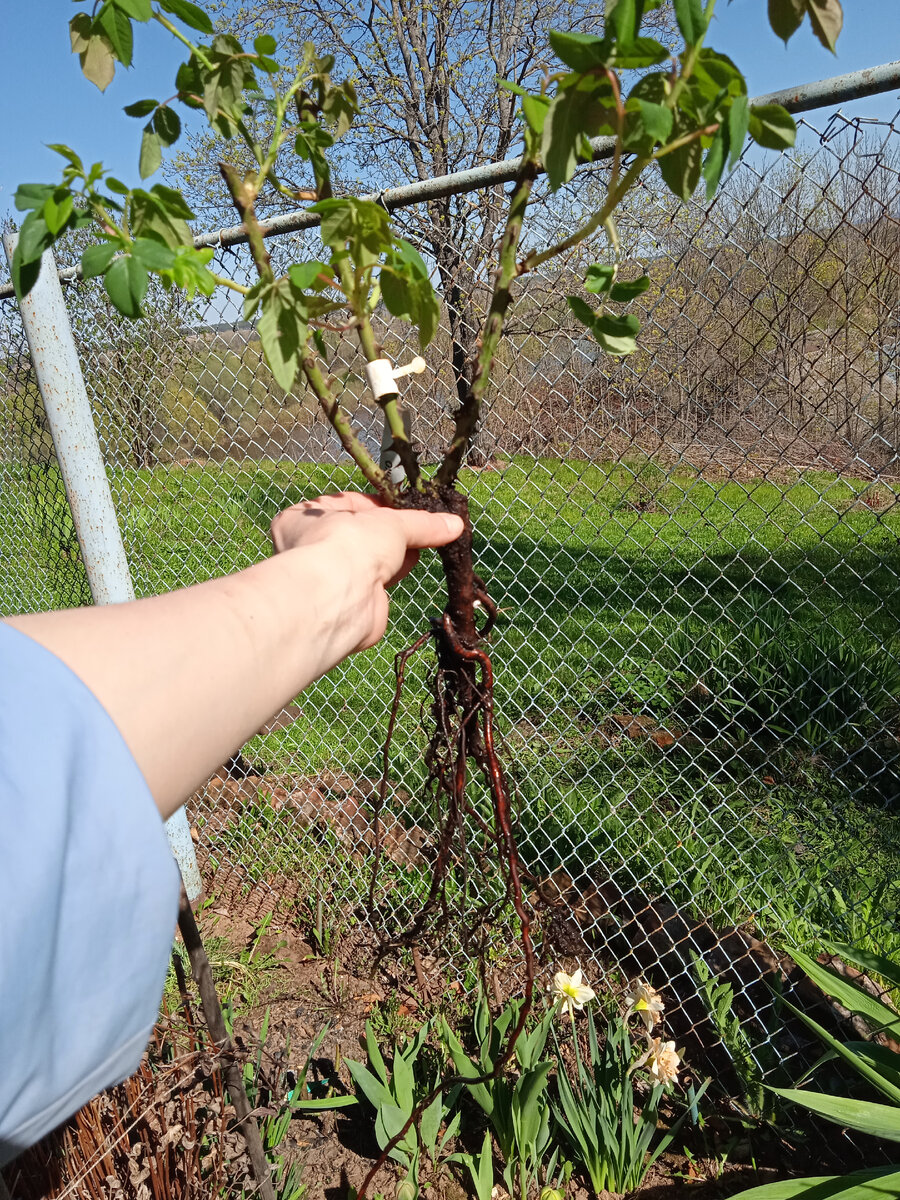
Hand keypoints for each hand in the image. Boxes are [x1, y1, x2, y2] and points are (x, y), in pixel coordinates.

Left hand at [270, 492, 463, 649]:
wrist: (340, 599)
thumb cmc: (348, 544)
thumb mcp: (391, 522)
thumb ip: (421, 523)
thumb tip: (454, 524)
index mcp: (304, 517)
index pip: (348, 503)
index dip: (379, 502)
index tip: (406, 504)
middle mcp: (312, 546)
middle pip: (362, 532)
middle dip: (391, 530)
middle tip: (422, 523)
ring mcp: (331, 575)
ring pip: (370, 557)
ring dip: (397, 550)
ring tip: (427, 539)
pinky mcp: (350, 600)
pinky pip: (378, 579)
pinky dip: (397, 570)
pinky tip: (415, 560)